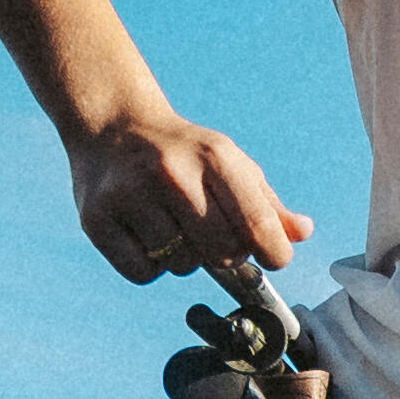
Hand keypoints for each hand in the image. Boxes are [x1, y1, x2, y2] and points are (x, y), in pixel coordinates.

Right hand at [70, 113, 309, 280]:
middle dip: (226, 255)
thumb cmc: (183, 153)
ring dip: (185, 258)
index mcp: (214, 157)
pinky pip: (143, 272)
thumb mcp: (231, 165)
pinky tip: (146, 236)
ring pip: (182, 265)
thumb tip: (302, 233)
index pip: (258, 225)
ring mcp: (131, 194)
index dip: (274, 253)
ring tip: (172, 225)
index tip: (272, 256)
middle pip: (223, 254)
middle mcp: (172, 173)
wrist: (113, 125)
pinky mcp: (97, 218)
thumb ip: (268, 204)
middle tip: (211, 234)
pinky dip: (151, 266)